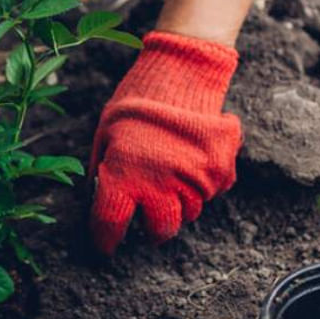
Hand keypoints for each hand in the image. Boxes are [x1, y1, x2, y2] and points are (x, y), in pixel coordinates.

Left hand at [89, 31, 241, 253]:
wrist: (180, 71)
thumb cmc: (135, 102)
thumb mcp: (106, 133)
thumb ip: (104, 169)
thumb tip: (99, 197)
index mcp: (123, 176)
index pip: (111, 224)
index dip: (106, 240)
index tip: (106, 246)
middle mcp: (160, 185)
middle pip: (161, 230)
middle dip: (153, 228)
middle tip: (148, 215)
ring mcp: (194, 180)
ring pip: (189, 212)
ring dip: (178, 203)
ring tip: (170, 178)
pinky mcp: (220, 171)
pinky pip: (212, 192)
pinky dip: (202, 185)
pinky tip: (191, 161)